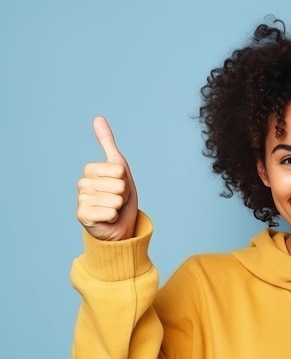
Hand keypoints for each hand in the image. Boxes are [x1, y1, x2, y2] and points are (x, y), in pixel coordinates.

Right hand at [76, 116, 137, 240]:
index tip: (120, 186)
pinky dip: (113, 217)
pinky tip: (107, 219)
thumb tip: (97, 118)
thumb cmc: (120, 196)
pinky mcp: (83, 216)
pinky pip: (109, 212)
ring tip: (113, 209)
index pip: (119, 169)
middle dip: (124, 194)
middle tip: (117, 199)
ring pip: (114, 199)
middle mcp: (82, 184)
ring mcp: (81, 200)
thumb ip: (107, 143)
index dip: (125, 179)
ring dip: (119, 206)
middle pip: (118, 184)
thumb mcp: (119, 167)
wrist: (119, 224)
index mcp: (90, 170)